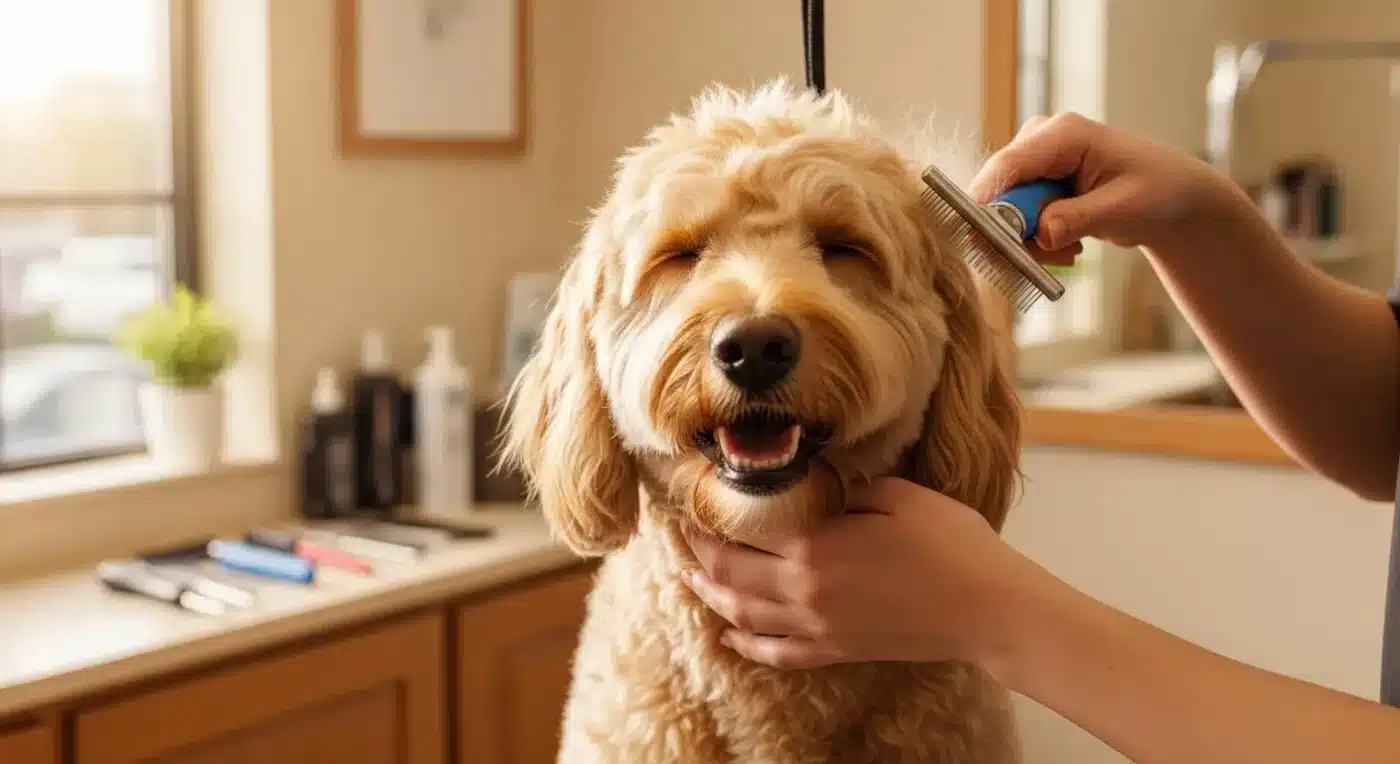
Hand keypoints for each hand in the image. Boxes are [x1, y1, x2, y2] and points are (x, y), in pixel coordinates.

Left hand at [682, 477, 1057, 672]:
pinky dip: (747, 646)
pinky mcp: (837, 650)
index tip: (694, 500)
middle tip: (682, 537)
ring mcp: (819, 627)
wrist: (989, 608)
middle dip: (699, 556)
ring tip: (691, 579)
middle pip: (729, 576)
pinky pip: (778, 653)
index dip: (710, 518)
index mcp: (815, 545)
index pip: (740, 532)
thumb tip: (808, 472)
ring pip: (744, 616)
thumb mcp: (897, 493)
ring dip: (711, 597)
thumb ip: (844, 486)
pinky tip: (730, 636)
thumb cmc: (951, 544)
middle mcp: (805, 590)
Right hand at [968, 112, 1247, 257]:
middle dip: (1016, 232)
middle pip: (998, 191)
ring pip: (1003, 212)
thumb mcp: (1122, 208)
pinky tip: (1066, 244)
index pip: (1008, 166)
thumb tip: (1040, 233)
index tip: (979, 241)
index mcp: (1064, 133)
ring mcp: (1033, 162)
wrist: (1171, 197)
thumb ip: (1077, 219)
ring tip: (1069, 251)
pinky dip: (1035, 240)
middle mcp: (1039, 141)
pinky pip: (1013, 220)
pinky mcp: (1033, 183)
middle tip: (1049, 255)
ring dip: (1030, 241)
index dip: (987, 203)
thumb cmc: (1157, 191)